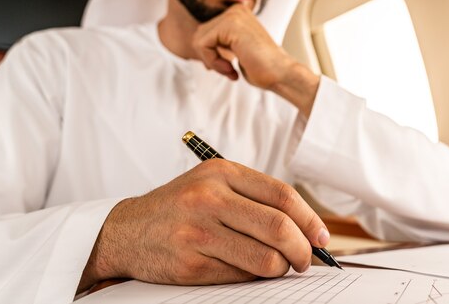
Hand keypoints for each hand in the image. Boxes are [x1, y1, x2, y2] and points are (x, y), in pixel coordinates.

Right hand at [79, 159, 329, 289]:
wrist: (126, 230)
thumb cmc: (181, 206)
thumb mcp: (213, 184)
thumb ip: (255, 197)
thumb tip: (306, 228)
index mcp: (221, 172)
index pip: (282, 195)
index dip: (310, 219)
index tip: (322, 237)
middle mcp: (209, 198)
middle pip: (278, 227)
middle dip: (303, 249)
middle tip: (307, 259)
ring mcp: (198, 232)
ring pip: (265, 258)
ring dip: (282, 267)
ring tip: (279, 265)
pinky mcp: (190, 264)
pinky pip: (241, 276)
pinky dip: (254, 276)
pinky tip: (247, 269)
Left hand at [191, 4, 319, 116]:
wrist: (281, 74)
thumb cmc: (262, 68)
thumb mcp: (236, 49)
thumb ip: (219, 41)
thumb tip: (195, 42)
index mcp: (238, 13)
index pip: (206, 32)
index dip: (211, 54)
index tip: (227, 67)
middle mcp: (235, 9)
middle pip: (199, 34)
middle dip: (210, 57)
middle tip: (228, 70)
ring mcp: (233, 15)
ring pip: (199, 39)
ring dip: (212, 61)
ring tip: (230, 70)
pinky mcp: (230, 25)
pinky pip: (203, 44)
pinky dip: (213, 61)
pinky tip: (230, 69)